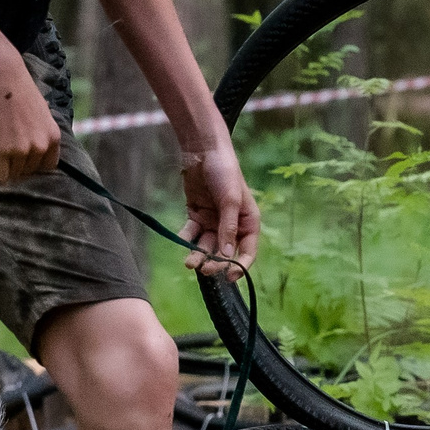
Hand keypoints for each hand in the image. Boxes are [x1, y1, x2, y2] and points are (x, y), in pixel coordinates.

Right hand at [0, 65, 60, 182]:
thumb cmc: (19, 90)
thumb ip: (41, 133)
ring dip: (5, 169)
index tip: (24, 162)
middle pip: (29, 171)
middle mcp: (40, 146)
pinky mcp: (2, 151)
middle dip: (18, 167)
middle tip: (6, 158)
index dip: (34, 165)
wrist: (1, 77)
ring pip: (14, 174)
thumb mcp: (41, 113)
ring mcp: (22, 150)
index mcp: (53, 136)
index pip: (48, 166)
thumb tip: (34, 149)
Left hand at [179, 146, 259, 278]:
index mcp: (248, 221)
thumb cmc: (224, 171)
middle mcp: (232, 224)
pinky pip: (192, 233)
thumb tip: (227, 254)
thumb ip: (228, 227)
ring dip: (199, 254)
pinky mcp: (197, 215)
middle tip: (204, 269)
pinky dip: (187, 238)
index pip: (248, 250)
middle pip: (225, 252)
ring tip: (189, 262)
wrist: (203, 151)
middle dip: (215, 262)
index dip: (241, 266)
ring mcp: (214, 221)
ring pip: (207, 245)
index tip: (231, 278)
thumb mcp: (230, 199)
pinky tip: (181, 239)